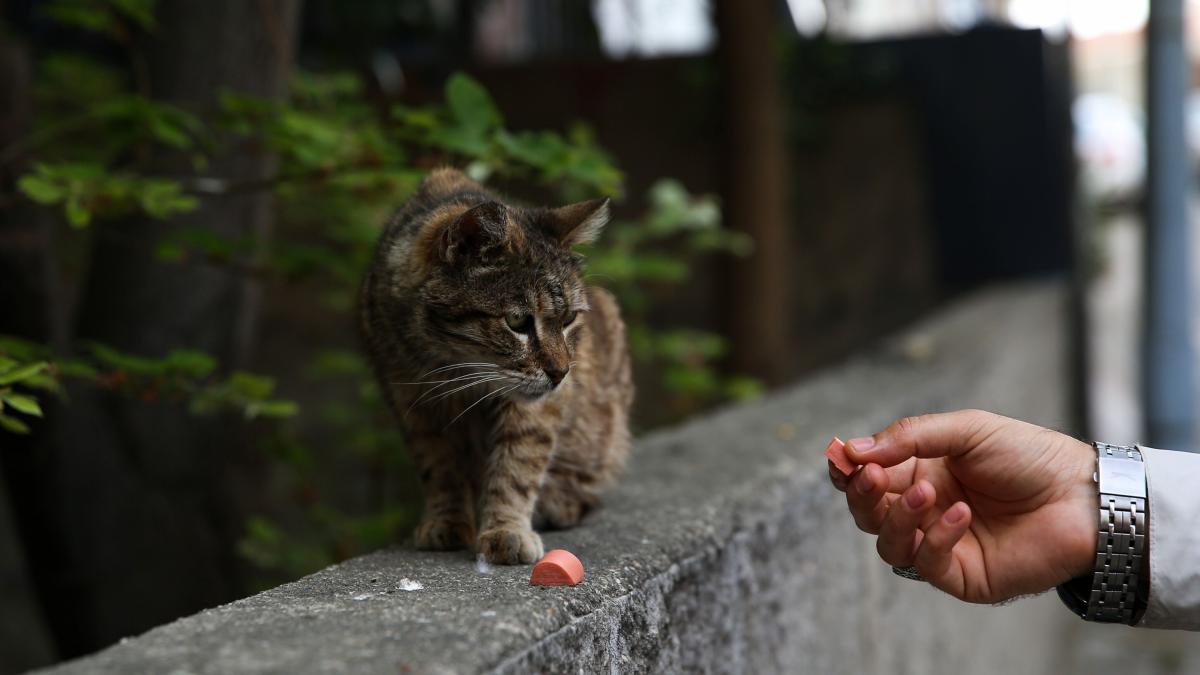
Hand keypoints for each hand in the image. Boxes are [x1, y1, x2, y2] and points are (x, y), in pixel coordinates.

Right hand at [827, 409, 1095, 602]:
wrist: (1082, 495)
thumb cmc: (1031, 457)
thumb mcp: (967, 429)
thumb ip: (909, 436)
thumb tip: (853, 449)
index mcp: (920, 471)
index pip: (867, 475)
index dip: (848, 469)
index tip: (840, 458)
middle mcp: (924, 509)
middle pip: (866, 512)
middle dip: (860, 494)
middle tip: (870, 475)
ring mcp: (939, 543)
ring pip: (887, 542)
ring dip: (896, 516)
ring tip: (926, 492)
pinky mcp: (959, 574)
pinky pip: (925, 562)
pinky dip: (934, 537)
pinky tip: (961, 514)